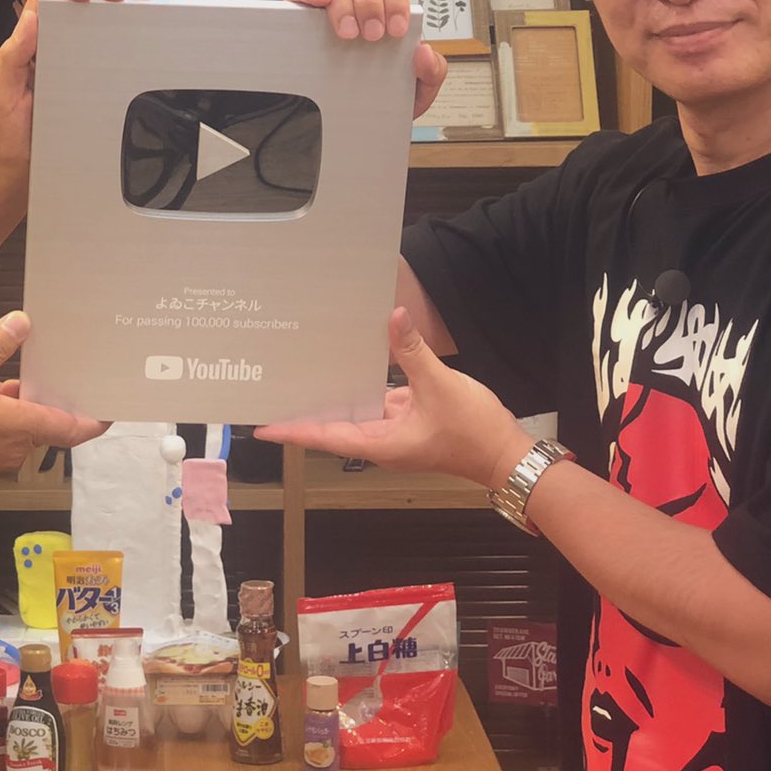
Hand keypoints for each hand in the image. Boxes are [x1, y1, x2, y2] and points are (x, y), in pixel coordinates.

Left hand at [0, 0, 157, 173]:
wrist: (24, 163)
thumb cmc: (8, 128)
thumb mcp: (0, 93)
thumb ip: (10, 57)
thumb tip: (30, 19)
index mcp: (31, 37)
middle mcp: (56, 37)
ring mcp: (80, 51)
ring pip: (102, 8)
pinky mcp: (99, 70)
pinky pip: (117, 38)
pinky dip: (134, 21)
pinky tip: (149, 17)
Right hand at [0, 312, 107, 485]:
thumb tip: (21, 322)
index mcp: (19, 428)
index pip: (72, 429)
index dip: (95, 420)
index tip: (112, 408)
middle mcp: (16, 447)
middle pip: (49, 423)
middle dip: (54, 398)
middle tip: (64, 368)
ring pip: (25, 426)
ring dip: (24, 403)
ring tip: (21, 371)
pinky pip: (6, 432)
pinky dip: (6, 414)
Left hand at [256, 308, 531, 488]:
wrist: (507, 453)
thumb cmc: (473, 431)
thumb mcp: (440, 386)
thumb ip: (414, 352)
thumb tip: (394, 317)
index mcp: (381, 443)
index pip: (326, 437)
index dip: (294, 431)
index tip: (263, 428)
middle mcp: (382, 441)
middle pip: (334, 426)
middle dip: (306, 410)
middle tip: (277, 391)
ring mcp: (395, 432)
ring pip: (356, 413)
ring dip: (335, 396)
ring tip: (306, 373)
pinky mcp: (410, 421)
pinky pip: (378, 403)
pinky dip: (366, 387)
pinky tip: (354, 364)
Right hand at [285, 0, 447, 117]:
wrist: (351, 123)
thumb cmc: (381, 96)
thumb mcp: (416, 91)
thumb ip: (433, 72)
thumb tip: (424, 50)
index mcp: (384, 10)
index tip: (396, 30)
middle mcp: (355, 2)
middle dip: (371, 3)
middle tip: (372, 35)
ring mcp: (326, 7)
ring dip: (343, 1)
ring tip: (348, 33)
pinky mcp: (298, 15)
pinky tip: (322, 2)